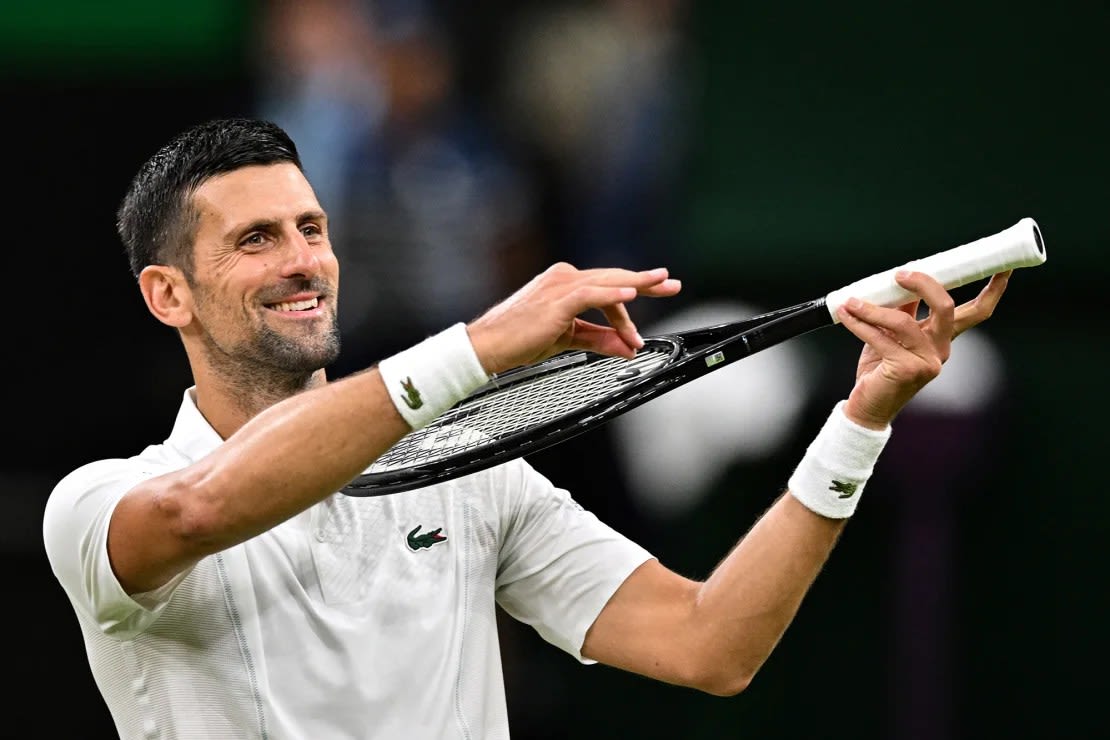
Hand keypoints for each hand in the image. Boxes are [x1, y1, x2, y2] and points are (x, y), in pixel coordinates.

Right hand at [467, 262, 681, 374]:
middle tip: (672, 283)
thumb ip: (599, 339)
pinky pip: (591, 294)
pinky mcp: (557, 300)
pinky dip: (613, 294)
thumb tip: (628, 347)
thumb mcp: (568, 340)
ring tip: (661, 284)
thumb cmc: (520, 341)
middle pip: (613, 278)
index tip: (648, 311)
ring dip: (637, 286)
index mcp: (565, 285)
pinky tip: (632, 294)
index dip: (630, 302)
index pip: (606, 288)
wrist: (488, 346)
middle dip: (645, 282)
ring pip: (607, 282)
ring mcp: (559, 286)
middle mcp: (564, 279)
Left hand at [835, 269, 1011, 428]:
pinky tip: (846, 315)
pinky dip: (860, 323)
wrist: (868, 406)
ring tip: (852, 302)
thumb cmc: (880, 368)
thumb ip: (901, 309)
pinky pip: (880, 338)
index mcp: (943, 338)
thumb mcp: (892, 334)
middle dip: (925, 284)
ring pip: (903, 322)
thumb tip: (900, 280)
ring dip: (873, 308)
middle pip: (946, 307)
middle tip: (901, 273)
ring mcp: (926, 362)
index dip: (992, 289)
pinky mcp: (906, 370)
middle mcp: (941, 350)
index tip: (1003, 267)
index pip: (976, 312)